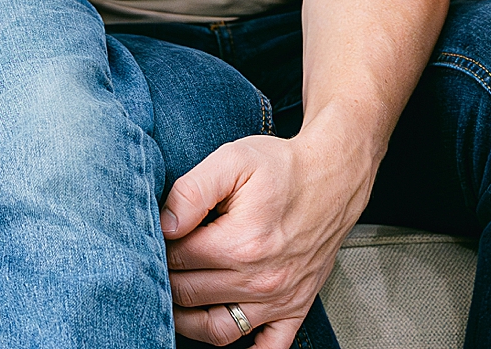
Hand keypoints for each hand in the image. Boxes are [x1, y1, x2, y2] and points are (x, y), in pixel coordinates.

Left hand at [157, 128, 374, 347]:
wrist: (332, 178)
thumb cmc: (282, 168)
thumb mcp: (233, 160)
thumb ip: (192, 191)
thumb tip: (165, 225)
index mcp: (240, 243)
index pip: (178, 259)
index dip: (160, 246)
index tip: (158, 236)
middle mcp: (260, 279)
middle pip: (190, 295)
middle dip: (168, 279)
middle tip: (161, 262)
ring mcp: (279, 299)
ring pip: (218, 330)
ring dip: (188, 321)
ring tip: (175, 300)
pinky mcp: (296, 308)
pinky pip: (270, 348)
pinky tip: (225, 336)